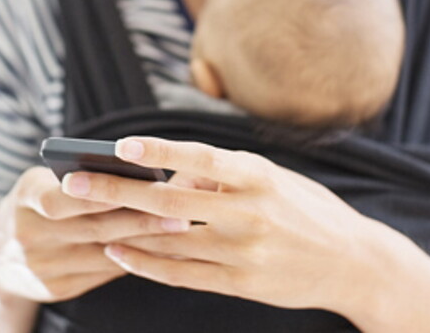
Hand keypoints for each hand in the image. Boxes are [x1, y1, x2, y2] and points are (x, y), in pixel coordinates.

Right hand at [0, 165, 194, 302]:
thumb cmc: (34, 205)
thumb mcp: (40, 184)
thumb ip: (77, 178)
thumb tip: (134, 170)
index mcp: (24, 199)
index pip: (60, 198)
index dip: (98, 194)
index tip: (139, 186)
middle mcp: (29, 235)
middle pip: (93, 228)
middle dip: (139, 219)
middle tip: (180, 212)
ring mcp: (43, 266)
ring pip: (104, 252)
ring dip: (145, 241)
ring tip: (179, 229)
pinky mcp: (57, 289)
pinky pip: (103, 272)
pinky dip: (132, 258)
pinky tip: (160, 249)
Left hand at [58, 136, 391, 311]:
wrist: (355, 263)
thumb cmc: (306, 210)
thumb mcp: (273, 178)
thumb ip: (223, 175)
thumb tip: (171, 175)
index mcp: (257, 176)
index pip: (199, 158)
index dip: (158, 152)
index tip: (120, 145)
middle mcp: (249, 212)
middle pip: (168, 201)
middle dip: (116, 190)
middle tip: (75, 182)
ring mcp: (243, 252)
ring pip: (168, 241)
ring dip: (122, 229)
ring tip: (86, 218)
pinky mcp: (240, 284)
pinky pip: (181, 274)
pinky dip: (146, 264)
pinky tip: (119, 254)